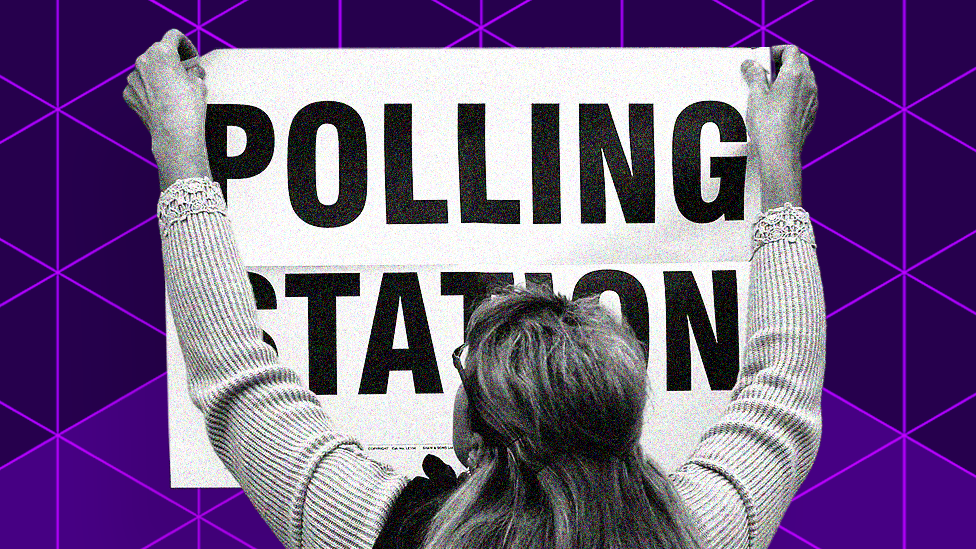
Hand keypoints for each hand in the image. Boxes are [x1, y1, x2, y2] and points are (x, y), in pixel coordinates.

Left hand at [124, 29, 211, 189]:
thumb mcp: (199, 82)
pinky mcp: (129, 94)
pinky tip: (162, 102)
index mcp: (162, 52)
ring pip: (148, 69)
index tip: (192, 59)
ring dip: (160, 75)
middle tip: (186, 75)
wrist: (175, 135)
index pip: (174, 36)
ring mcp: (133, 78)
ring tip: (174, 92)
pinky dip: (150, 91)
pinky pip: (140, 86)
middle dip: (172, 61)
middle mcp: (143, 60)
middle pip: (159, 52)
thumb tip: (187, 71)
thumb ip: (190, 69)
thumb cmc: (189, 108)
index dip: (187, 46)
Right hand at [741, 45, 817, 210]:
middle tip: (764, 70)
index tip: (762, 58)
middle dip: (783, 61)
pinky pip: (805, 93)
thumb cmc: (768, 125)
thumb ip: (754, 76)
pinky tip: (779, 103)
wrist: (781, 152)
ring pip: (804, 77)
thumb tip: (750, 64)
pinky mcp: (811, 112)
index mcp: (795, 74)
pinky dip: (794, 91)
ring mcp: (812, 98)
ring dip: (789, 76)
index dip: (775, 51)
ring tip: (770, 87)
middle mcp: (808, 83)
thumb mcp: (756, 96)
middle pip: (800, 61)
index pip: (790, 50)